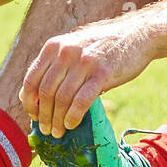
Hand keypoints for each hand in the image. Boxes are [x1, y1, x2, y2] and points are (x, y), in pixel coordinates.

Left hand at [20, 19, 156, 135]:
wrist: (137, 34)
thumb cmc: (103, 46)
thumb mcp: (74, 48)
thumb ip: (55, 67)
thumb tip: (32, 98)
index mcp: (54, 46)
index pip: (31, 79)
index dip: (29, 103)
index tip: (34, 116)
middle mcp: (66, 52)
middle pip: (46, 92)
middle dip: (44, 116)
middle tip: (47, 130)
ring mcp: (84, 61)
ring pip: (62, 98)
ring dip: (58, 120)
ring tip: (59, 132)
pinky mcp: (103, 72)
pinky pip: (81, 100)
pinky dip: (73, 116)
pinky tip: (72, 124)